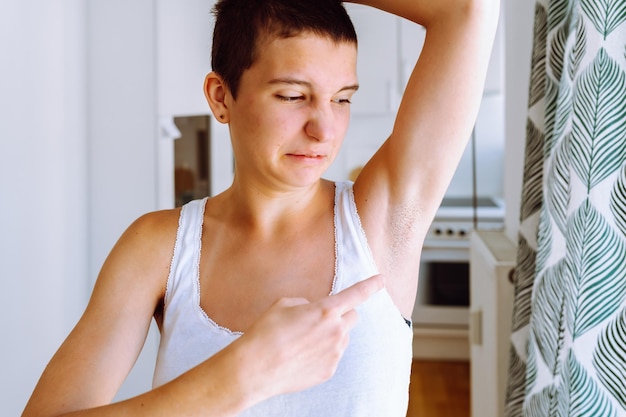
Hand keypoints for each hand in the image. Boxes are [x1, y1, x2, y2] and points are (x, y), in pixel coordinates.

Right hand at [235, 274, 384, 401]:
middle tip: (319, 319)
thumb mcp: (283, 304)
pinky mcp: (329, 370)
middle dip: (341, 315)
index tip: (382, 280)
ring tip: (303, 341)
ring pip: (342, 337)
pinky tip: (301, 356)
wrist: (255, 368)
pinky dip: (323, 352)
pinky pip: (333, 355)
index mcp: (326, 310)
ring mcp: (335, 353)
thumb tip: (313, 311)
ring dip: (331, 335)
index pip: (355, 294)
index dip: (371, 285)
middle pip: (352, 317)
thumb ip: (307, 304)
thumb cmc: (266, 332)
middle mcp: (336, 331)